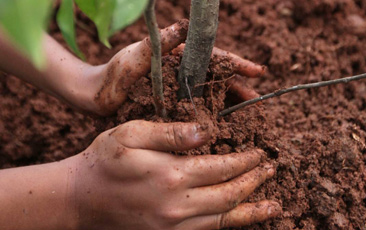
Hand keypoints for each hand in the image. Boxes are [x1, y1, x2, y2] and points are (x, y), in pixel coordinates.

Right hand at [69, 120, 280, 228]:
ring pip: (223, 221)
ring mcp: (173, 226)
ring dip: (251, 211)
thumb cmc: (104, 160)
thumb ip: (170, 132)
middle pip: (229, 195)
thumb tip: (207, 131)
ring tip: (274, 206)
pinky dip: (229, 226)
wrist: (80, 199)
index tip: (259, 152)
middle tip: (272, 170)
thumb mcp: (131, 134)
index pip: (222, 167)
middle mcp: (177, 206)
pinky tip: (241, 220)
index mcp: (171, 175)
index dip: (245, 160)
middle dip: (254, 182)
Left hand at [89, 19, 265, 115]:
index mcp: (176, 56)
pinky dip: (211, 114)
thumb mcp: (134, 57)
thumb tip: (186, 25)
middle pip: (215, 77)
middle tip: (256, 98)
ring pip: (209, 93)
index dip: (236, 64)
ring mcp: (177, 89)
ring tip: (246, 112)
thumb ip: (160, 43)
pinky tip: (222, 124)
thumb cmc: (111, 75)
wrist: (94, 99)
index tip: (256, 72)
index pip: (212, 57)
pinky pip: (196, 109)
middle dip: (237, 86)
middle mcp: (180, 71)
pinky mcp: (171, 106)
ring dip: (228, 101)